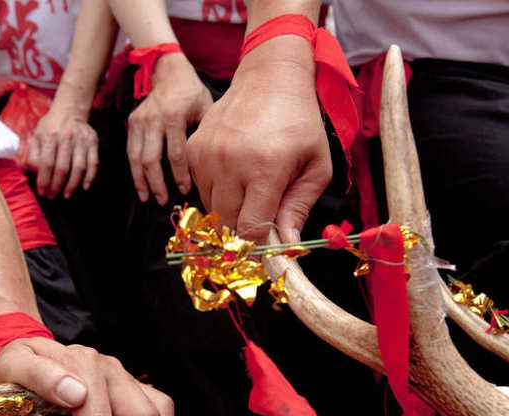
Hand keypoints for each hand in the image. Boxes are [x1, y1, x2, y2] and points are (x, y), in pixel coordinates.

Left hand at [0, 338, 173, 415]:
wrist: (25, 355)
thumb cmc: (16, 368)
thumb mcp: (12, 367)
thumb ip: (38, 376)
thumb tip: (76, 394)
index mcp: (82, 363)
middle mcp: (110, 368)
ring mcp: (124, 377)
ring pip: (159, 413)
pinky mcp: (132, 388)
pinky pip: (161, 411)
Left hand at [24, 101, 98, 199]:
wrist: (69, 111)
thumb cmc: (50, 127)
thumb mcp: (36, 135)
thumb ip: (32, 153)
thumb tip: (32, 172)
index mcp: (50, 135)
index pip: (46, 163)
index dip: (44, 180)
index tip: (42, 192)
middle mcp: (66, 136)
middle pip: (62, 168)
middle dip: (56, 186)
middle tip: (52, 196)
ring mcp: (81, 139)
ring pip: (79, 167)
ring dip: (72, 185)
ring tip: (66, 195)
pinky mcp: (93, 142)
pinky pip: (93, 163)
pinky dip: (90, 177)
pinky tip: (84, 187)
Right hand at [127, 53, 212, 204]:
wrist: (168, 70)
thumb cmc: (191, 92)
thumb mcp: (205, 107)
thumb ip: (205, 133)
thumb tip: (212, 164)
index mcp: (174, 116)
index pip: (175, 153)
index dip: (179, 175)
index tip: (184, 190)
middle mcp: (153, 120)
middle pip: (151, 159)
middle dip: (156, 183)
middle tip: (163, 200)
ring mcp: (140, 121)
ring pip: (136, 157)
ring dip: (141, 181)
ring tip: (147, 198)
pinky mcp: (132, 122)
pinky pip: (131, 151)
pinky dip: (135, 170)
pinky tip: (140, 183)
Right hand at [186, 36, 330, 242]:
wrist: (269, 78)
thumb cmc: (299, 123)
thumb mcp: (316, 166)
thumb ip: (300, 207)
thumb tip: (286, 244)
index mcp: (265, 168)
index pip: (249, 228)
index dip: (259, 241)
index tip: (270, 239)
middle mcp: (230, 162)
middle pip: (227, 222)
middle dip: (244, 227)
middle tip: (263, 213)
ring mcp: (206, 155)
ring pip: (210, 208)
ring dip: (230, 208)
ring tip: (251, 187)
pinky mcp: (193, 149)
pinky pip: (200, 187)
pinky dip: (217, 190)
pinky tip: (236, 172)